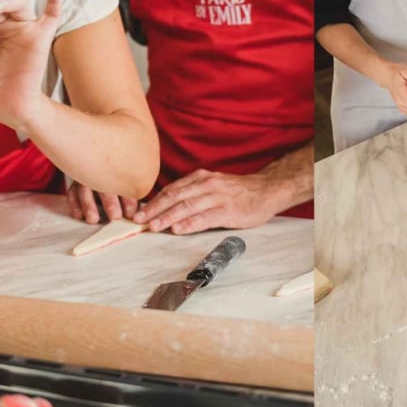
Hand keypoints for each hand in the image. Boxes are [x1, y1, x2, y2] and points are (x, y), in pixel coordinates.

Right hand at [66, 180, 137, 223]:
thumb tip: (135, 216)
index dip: (128, 200)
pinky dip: (74, 204)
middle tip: (115, 216)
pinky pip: (72, 193)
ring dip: (89, 205)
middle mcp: (101, 175)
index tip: (130, 214)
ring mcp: (86, 179)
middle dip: (110, 202)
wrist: (95, 166)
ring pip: (85, 190)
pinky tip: (79, 216)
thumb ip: (132, 200)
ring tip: (93, 220)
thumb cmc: (118, 186)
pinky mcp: (74, 186)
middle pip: (104, 186)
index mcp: (119, 174)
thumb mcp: (128, 189)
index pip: (124, 185)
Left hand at [134, 169, 286, 233]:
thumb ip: (192, 193)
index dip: (154, 201)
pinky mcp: (228, 210)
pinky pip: (205, 217)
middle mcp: (206, 184)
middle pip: (175, 197)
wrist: (267, 189)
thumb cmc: (236, 192)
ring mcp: (217, 197)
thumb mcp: (211, 185)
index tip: (139, 212)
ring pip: (187, 206)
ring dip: (168, 217)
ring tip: (154, 226)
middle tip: (140, 221)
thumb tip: (167, 207)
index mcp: (199, 178)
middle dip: (155, 209)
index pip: (172, 190)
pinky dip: (190, 223)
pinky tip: (178, 229)